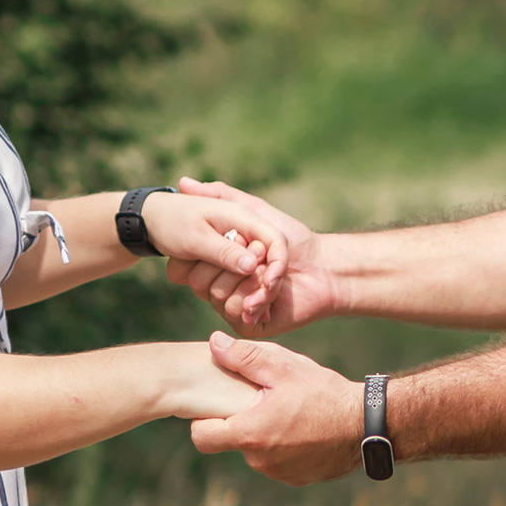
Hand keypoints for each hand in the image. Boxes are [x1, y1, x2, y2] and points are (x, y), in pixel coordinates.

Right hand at [165, 178, 335, 333]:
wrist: (323, 267)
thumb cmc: (293, 238)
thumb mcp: (254, 211)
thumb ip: (221, 195)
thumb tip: (182, 183)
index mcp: (217, 262)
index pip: (189, 262)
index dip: (212, 249)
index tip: (239, 236)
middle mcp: (220, 284)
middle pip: (200, 281)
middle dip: (233, 263)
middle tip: (260, 255)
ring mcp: (232, 305)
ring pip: (216, 296)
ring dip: (247, 280)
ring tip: (270, 273)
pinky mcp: (248, 323)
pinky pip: (235, 313)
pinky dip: (255, 299)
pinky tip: (271, 293)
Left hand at [186, 335, 367, 480]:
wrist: (368, 426)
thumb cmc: (325, 394)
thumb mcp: (284, 368)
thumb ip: (244, 356)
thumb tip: (214, 344)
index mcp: (250, 434)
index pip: (201, 437)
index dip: (203, 420)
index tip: (217, 405)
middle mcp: (260, 461)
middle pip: (231, 442)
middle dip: (240, 422)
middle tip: (263, 400)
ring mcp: (279, 473)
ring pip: (256, 452)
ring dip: (264, 435)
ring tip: (288, 411)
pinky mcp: (298, 478)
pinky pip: (278, 462)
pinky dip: (284, 447)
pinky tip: (304, 428)